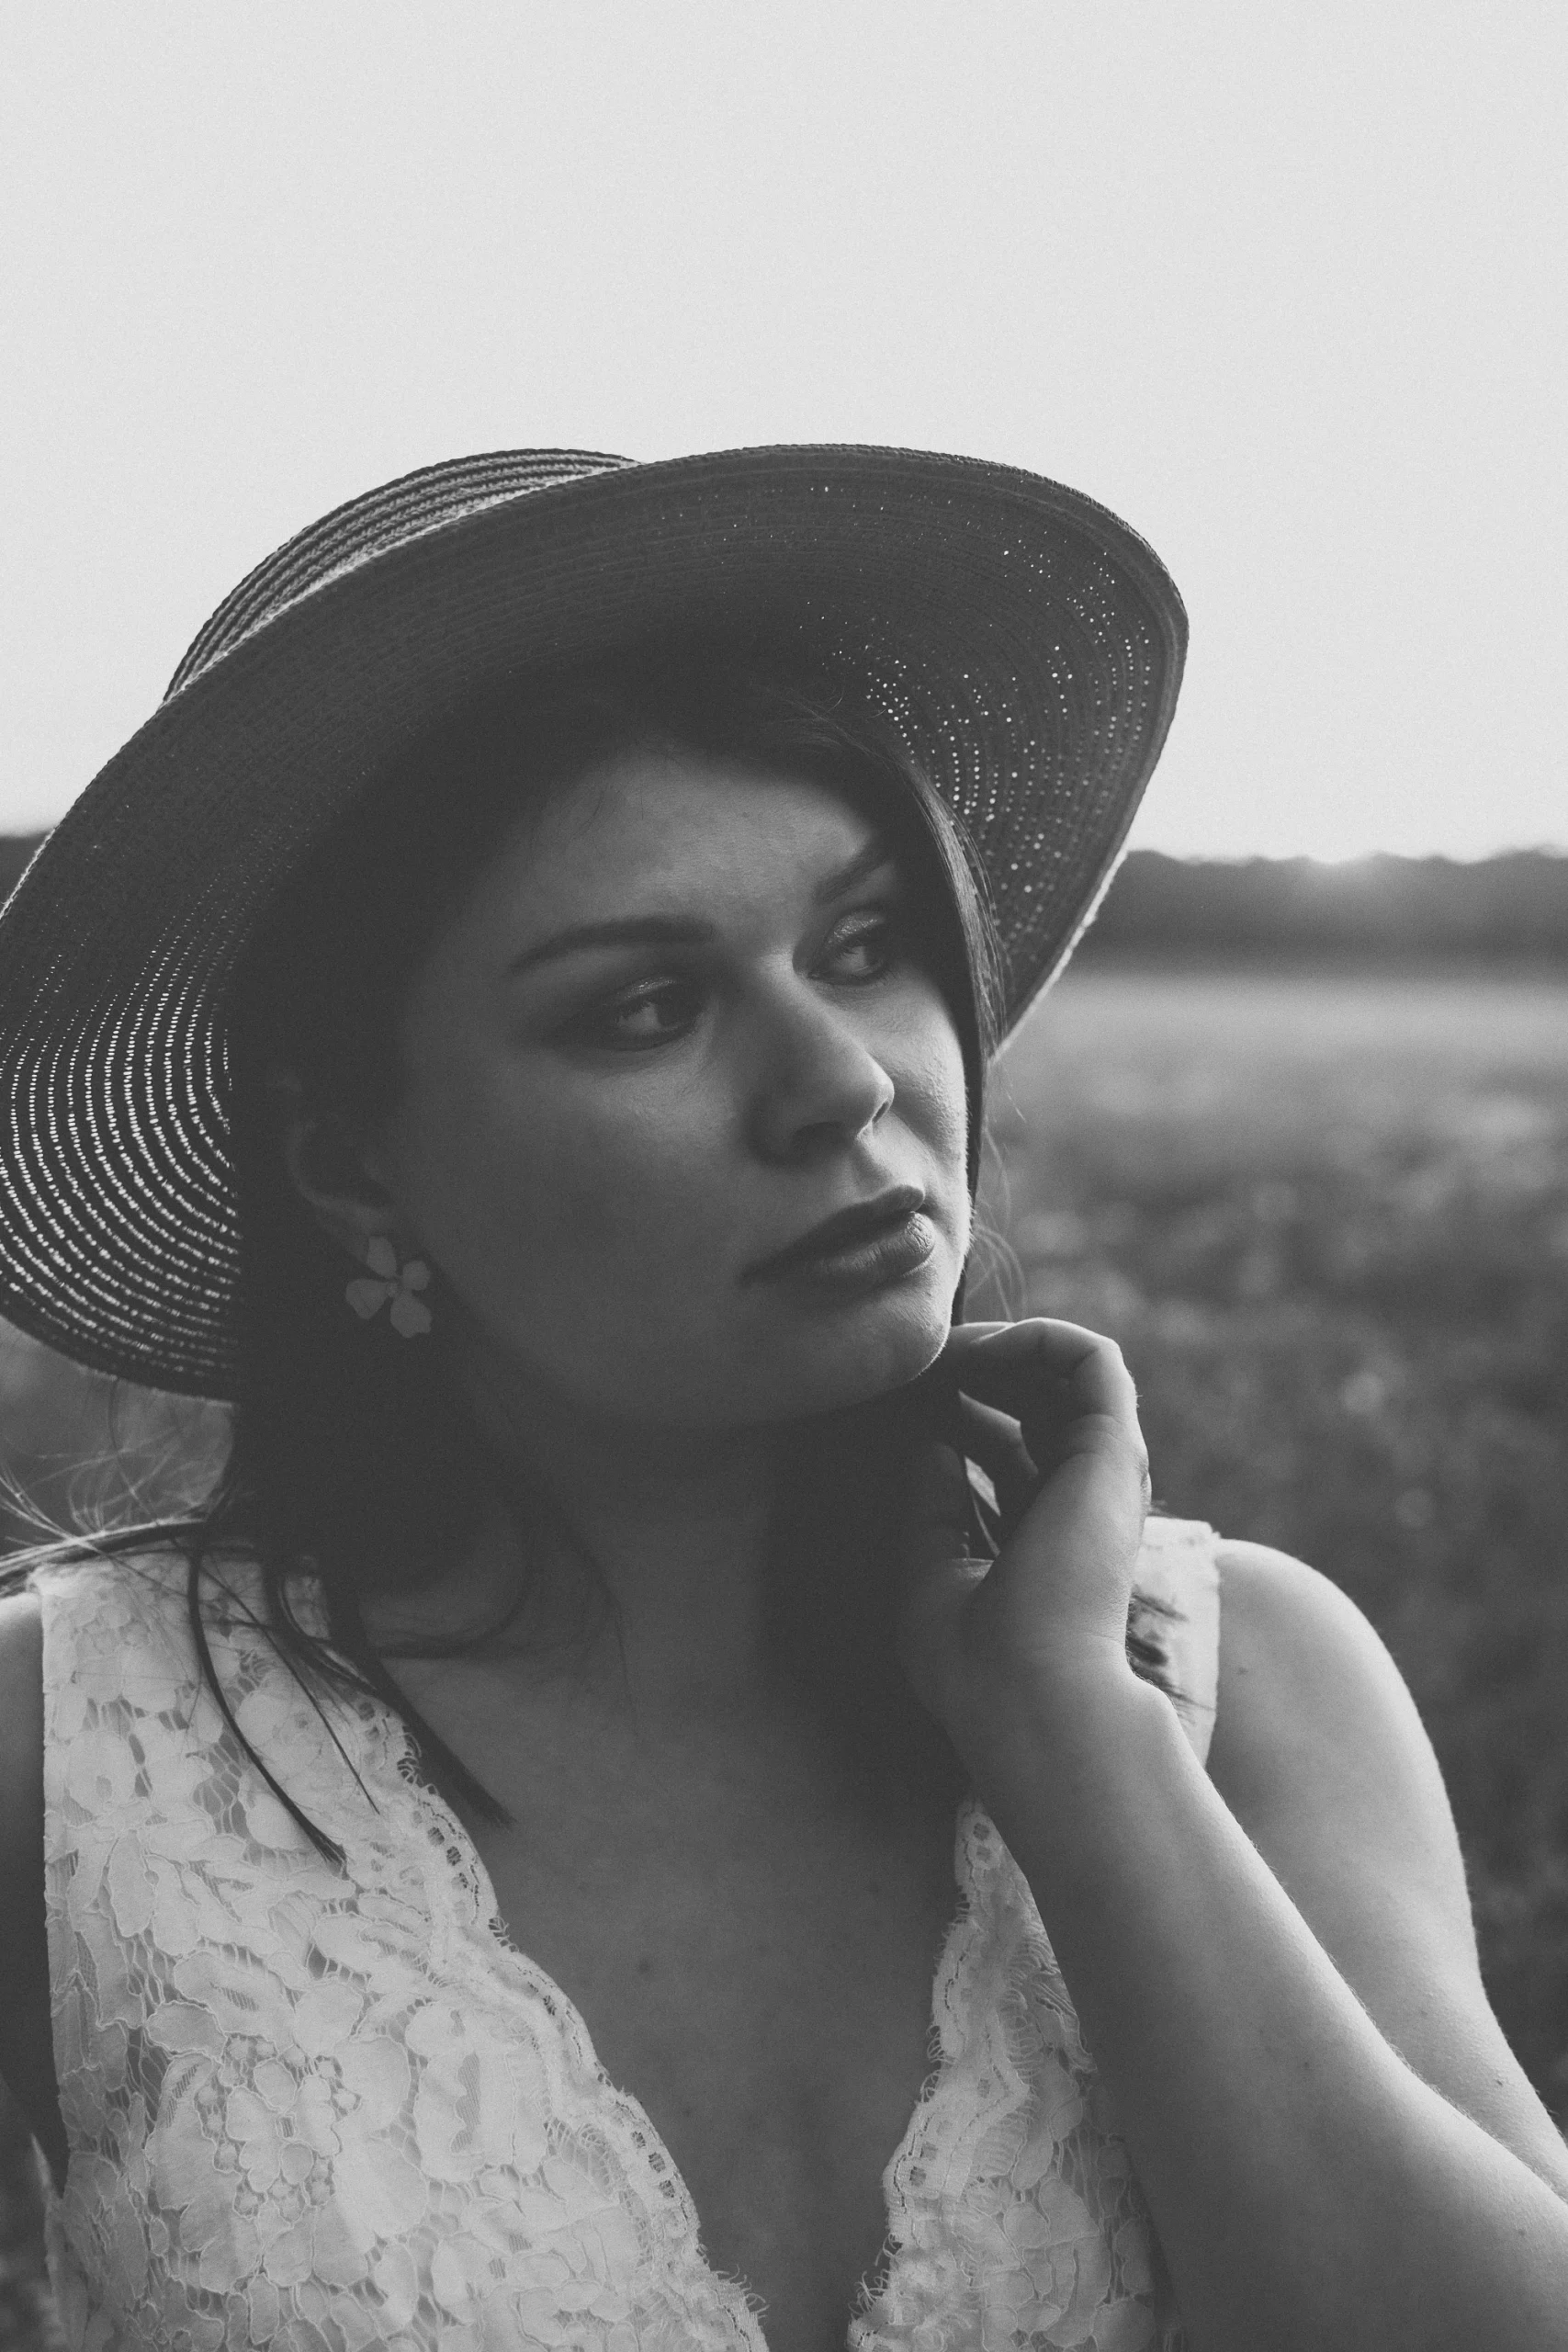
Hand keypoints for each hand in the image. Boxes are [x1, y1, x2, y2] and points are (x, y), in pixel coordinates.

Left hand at [899, 1319, 1152, 1748]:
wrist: (1030, 1699)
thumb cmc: (975, 1664)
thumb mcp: (929, 1571)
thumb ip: (930, 1504)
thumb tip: (926, 1438)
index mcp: (1040, 1532)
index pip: (1000, 1442)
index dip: (945, 1406)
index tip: (891, 1398)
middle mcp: (1078, 1497)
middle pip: (1029, 1397)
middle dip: (967, 1366)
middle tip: (909, 1364)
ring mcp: (1101, 1473)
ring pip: (1062, 1369)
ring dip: (995, 1344)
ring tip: (935, 1352)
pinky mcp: (1114, 1450)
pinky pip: (1091, 1357)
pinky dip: (1034, 1336)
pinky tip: (975, 1353)